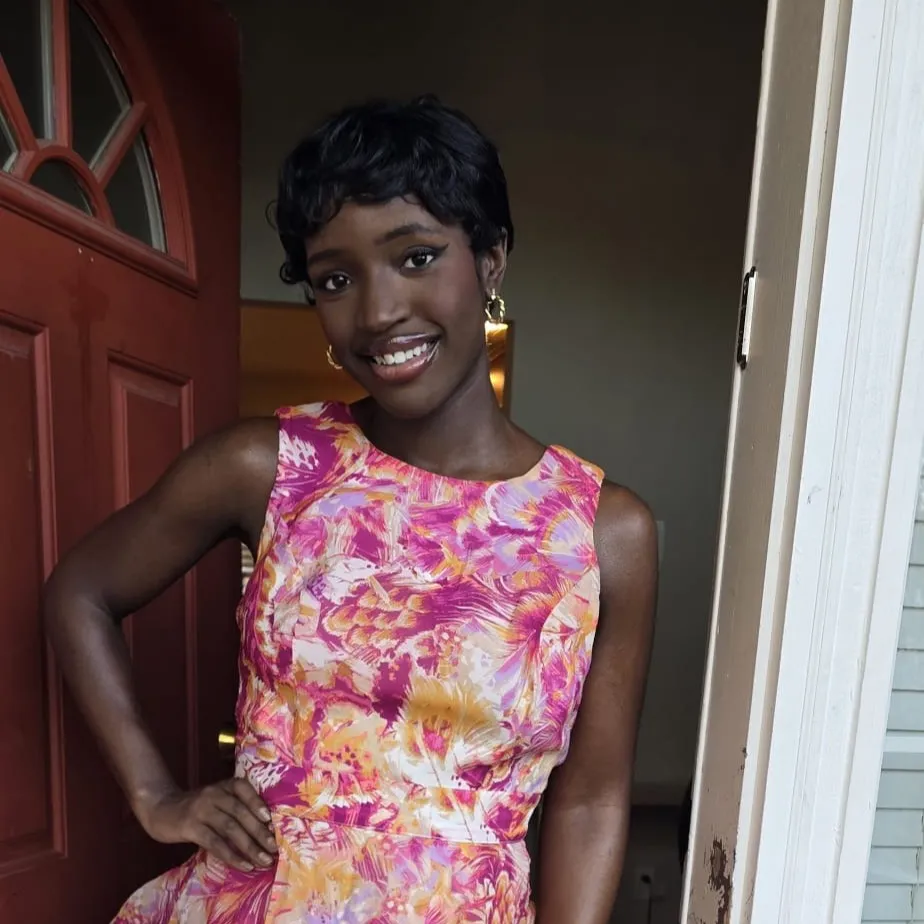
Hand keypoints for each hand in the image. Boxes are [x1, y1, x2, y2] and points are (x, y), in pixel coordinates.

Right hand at [135, 779, 277, 871]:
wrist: (160, 809)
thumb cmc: (197, 807)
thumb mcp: (216, 800)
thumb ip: (235, 807)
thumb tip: (266, 827)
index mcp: (224, 785)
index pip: (244, 789)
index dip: (258, 803)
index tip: (272, 821)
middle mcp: (213, 794)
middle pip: (240, 812)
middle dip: (259, 831)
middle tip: (274, 848)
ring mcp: (201, 810)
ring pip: (230, 828)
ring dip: (249, 846)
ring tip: (263, 860)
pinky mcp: (189, 827)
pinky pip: (214, 843)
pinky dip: (231, 855)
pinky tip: (244, 865)